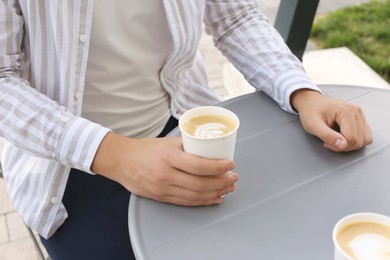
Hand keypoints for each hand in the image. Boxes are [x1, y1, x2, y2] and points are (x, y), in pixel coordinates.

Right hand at [91, 133, 237, 205]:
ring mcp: (164, 189)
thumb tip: (210, 150)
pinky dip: (203, 201)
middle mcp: (166, 175)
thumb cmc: (145, 149)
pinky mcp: (162, 198)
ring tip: (229, 188)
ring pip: (196, 195)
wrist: (122, 161)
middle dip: (222, 182)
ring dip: (216, 193)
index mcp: (169, 158)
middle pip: (201, 184)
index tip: (230, 164)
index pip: (199, 166)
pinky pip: (187, 202)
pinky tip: (215, 198)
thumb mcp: (167, 142)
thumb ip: (188, 146)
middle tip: (233, 178)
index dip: (218, 167)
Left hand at [291, 89, 372, 151]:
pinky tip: (342, 136)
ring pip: (366, 140)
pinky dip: (355, 140)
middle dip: (344, 146)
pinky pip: (365, 136)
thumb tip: (342, 145)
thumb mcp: (313, 125)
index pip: (352, 139)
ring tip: (336, 138)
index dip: (338, 146)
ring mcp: (360, 115)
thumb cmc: (311, 111)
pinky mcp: (360, 119)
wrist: (311, 103)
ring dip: (351, 144)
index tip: (326, 142)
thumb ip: (327, 136)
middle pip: (359, 141)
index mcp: (346, 111)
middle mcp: (356, 111)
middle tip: (330, 141)